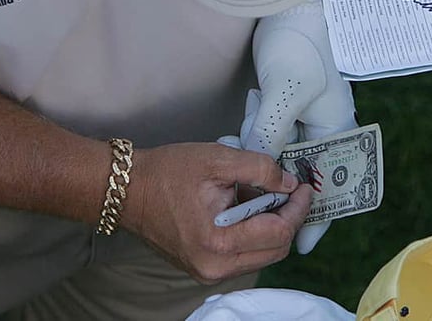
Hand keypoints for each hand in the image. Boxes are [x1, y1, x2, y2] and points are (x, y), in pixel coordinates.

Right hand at [123, 143, 312, 283]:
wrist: (127, 191)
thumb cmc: (165, 173)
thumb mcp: (216, 159)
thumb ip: (260, 169)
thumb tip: (289, 184)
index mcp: (217, 242)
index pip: (278, 232)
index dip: (298, 208)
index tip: (305, 188)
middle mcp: (214, 266)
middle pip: (276, 250)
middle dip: (288, 220)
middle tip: (290, 191)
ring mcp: (207, 272)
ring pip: (262, 256)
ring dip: (270, 228)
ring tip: (261, 198)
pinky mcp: (203, 269)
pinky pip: (243, 257)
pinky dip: (252, 235)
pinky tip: (242, 210)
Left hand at [225, 0, 357, 253]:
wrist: (289, 15)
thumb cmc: (299, 48)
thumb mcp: (286, 92)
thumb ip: (271, 134)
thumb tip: (260, 176)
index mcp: (337, 131)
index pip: (332, 185)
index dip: (317, 217)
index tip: (299, 245)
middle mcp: (322, 133)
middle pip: (300, 175)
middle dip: (273, 179)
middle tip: (250, 176)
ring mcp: (303, 124)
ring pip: (277, 158)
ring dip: (258, 153)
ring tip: (246, 134)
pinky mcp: (283, 115)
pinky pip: (266, 139)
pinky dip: (253, 137)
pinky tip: (243, 124)